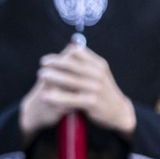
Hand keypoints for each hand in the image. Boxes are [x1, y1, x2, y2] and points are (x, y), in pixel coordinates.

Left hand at [19, 42, 136, 138]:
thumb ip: (86, 61)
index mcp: (98, 65)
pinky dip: (56, 97)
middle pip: (72, 65)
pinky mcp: (92, 102)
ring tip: (40, 75)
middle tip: (41, 64)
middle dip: (54, 63)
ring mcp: (95, 88)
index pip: (77, 54)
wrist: (118, 111)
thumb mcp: (99, 73)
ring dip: (53, 77)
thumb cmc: (104, 91)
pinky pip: (70, 99)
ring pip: (69, 80)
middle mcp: (97, 74)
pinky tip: (45, 97)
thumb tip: (70, 47)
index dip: (60, 55)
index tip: (47, 59)